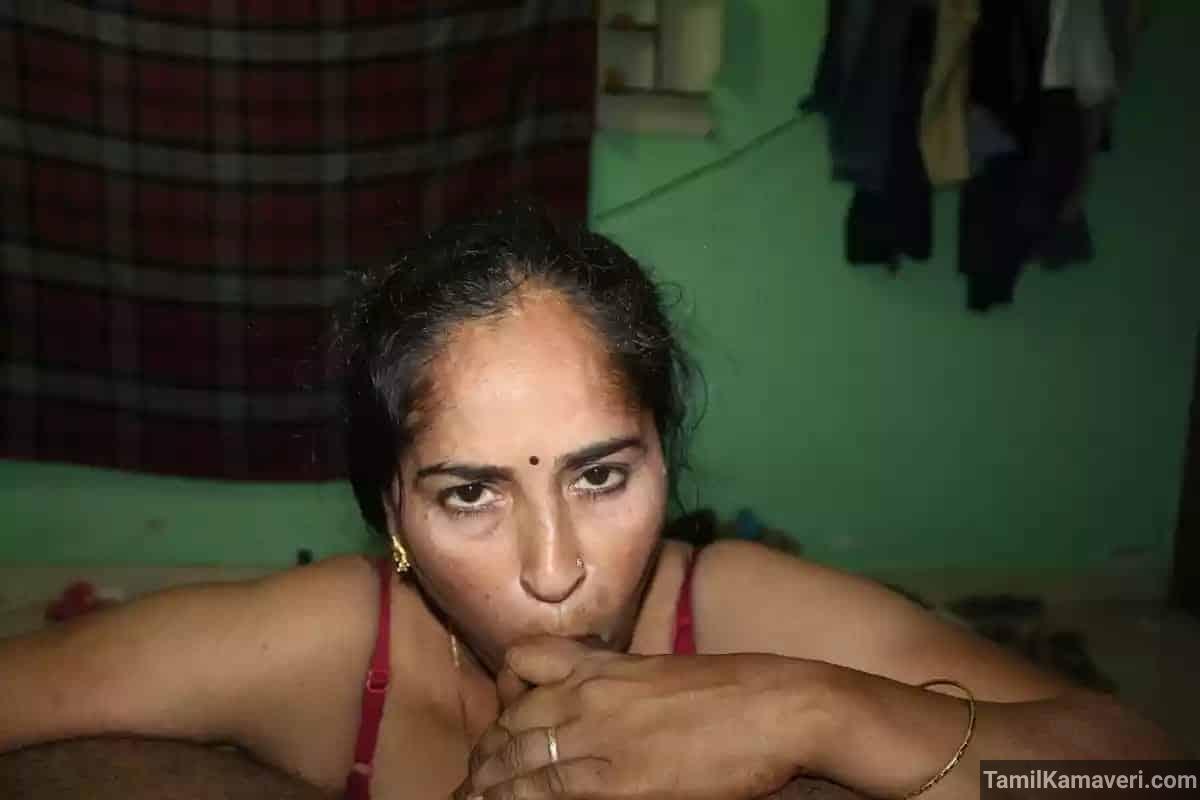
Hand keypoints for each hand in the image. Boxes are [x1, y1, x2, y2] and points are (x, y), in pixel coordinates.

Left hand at [455, 637, 832, 799]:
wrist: (778, 707)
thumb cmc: (733, 690)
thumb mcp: (662, 673)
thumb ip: (618, 683)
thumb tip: (592, 707)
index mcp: (602, 664)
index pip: (522, 669)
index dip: (500, 704)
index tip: (492, 731)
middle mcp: (590, 693)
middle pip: (514, 721)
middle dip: (487, 755)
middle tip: (471, 781)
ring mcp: (602, 735)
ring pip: (522, 759)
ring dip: (492, 783)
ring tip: (473, 798)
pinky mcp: (620, 780)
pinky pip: (552, 791)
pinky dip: (523, 799)